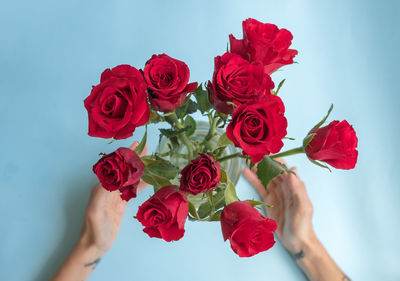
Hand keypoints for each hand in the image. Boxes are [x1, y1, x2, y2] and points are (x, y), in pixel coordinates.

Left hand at [79, 141, 147, 255]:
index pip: (116, 167)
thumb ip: (102, 193)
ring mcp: (114, 196)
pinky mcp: (120, 204)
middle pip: (124, 170)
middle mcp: (108, 189)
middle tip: (146, 148)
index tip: (135, 144)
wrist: (94, 246)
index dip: (126, 155)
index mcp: (101, 187)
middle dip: (134, 158)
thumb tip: (113, 177)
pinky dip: (140, 184)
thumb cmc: (93, 230)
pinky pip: (132, 191)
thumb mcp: (95, 211)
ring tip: (150, 160)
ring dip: (138, 169)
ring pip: (129, 179)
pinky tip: (148, 179)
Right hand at [244, 159, 314, 253]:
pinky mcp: (268, 199)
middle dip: (263, 160)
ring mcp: (276, 192)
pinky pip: (260, 186)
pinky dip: (253, 179)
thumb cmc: (303, 224)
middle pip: (272, 169)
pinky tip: (245, 172)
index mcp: (295, 185)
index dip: (274, 159)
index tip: (265, 151)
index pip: (284, 167)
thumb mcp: (303, 207)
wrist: (297, 241)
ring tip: (245, 158)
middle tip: (251, 152)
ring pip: (265, 176)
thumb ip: (298, 189)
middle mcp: (285, 186)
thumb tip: (292, 170)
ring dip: (256, 167)